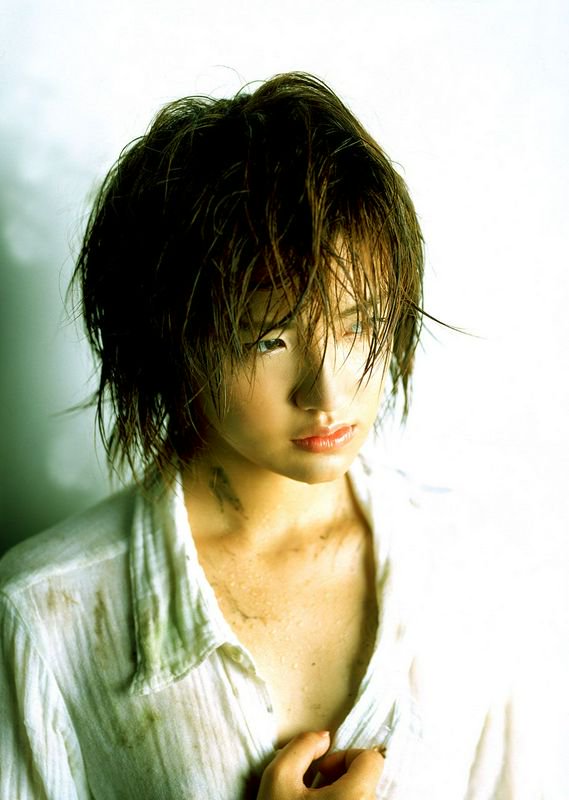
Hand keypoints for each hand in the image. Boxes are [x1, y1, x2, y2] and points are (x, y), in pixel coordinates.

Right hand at [257, 731, 383, 799]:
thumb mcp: (278, 777)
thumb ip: (302, 746)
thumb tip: (324, 739)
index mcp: (357, 797)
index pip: (371, 759)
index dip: (344, 757)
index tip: (321, 773)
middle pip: (367, 782)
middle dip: (341, 780)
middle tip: (313, 793)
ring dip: (342, 799)